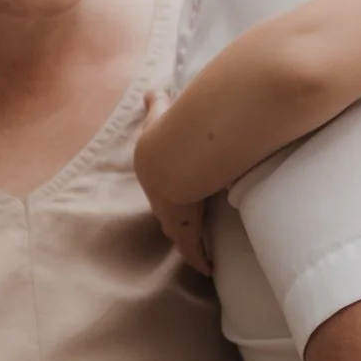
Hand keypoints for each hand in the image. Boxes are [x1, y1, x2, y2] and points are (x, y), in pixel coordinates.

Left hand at [134, 96, 216, 275]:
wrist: (170, 158)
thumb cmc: (167, 135)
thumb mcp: (160, 114)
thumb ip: (157, 102)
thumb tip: (152, 89)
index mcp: (157, 176)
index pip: (162, 191)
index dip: (168, 195)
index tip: (176, 198)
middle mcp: (161, 200)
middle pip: (168, 218)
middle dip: (176, 224)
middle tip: (187, 230)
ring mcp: (172, 219)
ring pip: (180, 237)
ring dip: (188, 245)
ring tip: (200, 256)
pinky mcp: (185, 232)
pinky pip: (193, 252)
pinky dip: (199, 261)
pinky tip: (208, 270)